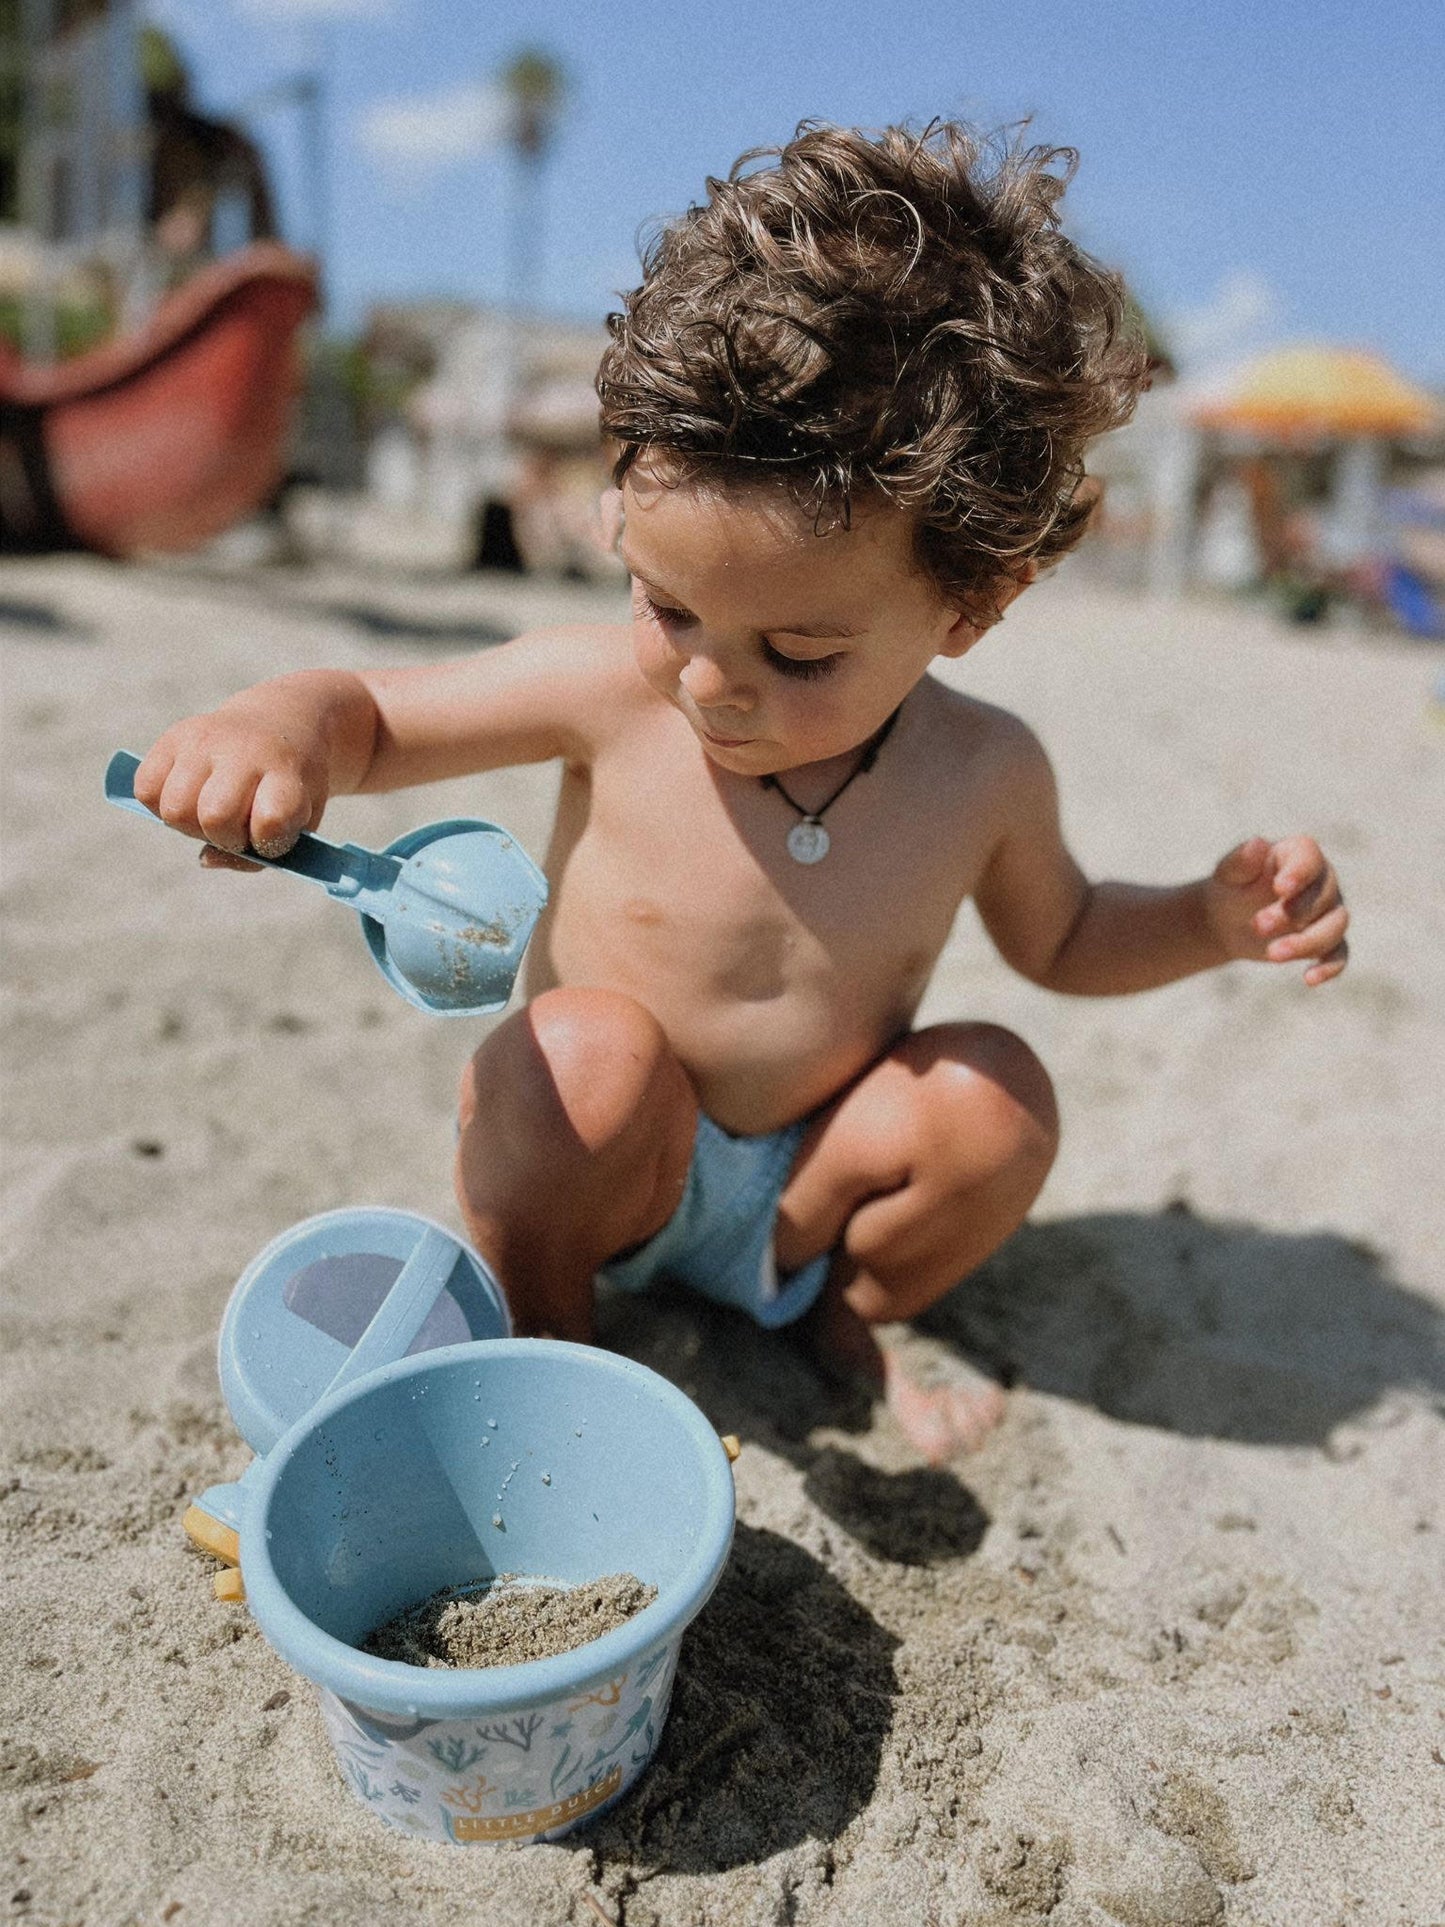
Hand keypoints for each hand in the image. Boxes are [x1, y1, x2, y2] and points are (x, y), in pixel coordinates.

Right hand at [133, 705, 331, 872]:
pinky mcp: (173, 736)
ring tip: (208, 813)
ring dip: (189, 825)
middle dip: (223, 837)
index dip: (267, 842)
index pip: (270, 820)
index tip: (272, 834)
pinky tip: (186, 799)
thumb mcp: (298, 821)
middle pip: (214, 817)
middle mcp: (244, 751)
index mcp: (285, 771)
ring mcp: (205, 740)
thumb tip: (206, 858)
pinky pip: (145, 788)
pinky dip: (159, 806)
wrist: (280, 725)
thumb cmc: (287, 787)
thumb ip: (261, 853)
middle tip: (236, 826)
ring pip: (175, 808)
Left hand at [1205, 836, 1348, 985]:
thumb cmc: (1232, 887)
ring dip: (1307, 942)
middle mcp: (1323, 881)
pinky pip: (1339, 955)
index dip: (1300, 873)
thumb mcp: (1229, 874)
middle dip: (1292, 914)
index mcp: (1300, 854)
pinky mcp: (1326, 942)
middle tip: (1257, 924)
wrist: (1229, 918)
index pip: (1310, 859)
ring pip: (1334, 927)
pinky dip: (1329, 968)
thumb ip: (1241, 860)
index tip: (1280, 889)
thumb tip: (1257, 844)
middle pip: (1323, 897)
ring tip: (1272, 954)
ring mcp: (1328, 912)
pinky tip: (1309, 980)